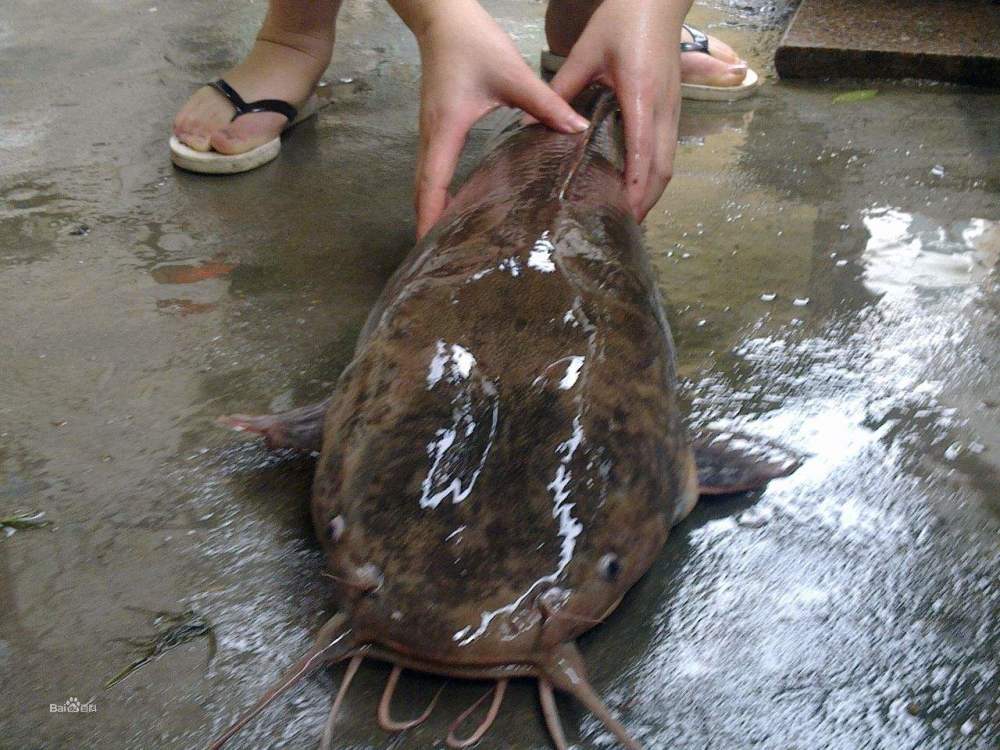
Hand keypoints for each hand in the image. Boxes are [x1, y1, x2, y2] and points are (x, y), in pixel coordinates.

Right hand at [398, 0, 589, 237]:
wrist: (444, 18)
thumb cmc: (472, 42)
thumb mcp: (513, 74)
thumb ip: (546, 104)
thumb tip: (577, 130)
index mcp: (446, 128)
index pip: (432, 183)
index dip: (430, 216)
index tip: (430, 244)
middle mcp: (432, 136)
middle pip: (422, 191)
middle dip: (428, 224)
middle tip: (439, 256)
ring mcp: (431, 133)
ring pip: (425, 181)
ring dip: (432, 210)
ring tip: (447, 241)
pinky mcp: (437, 127)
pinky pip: (433, 169)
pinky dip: (437, 192)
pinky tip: (457, 205)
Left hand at [549, 0, 688, 220]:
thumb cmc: (622, 19)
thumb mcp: (586, 52)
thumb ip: (562, 89)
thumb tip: (538, 122)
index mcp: (640, 94)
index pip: (642, 152)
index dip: (635, 187)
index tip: (624, 213)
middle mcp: (662, 107)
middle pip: (662, 168)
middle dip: (646, 201)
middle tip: (623, 226)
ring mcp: (673, 108)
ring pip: (669, 162)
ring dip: (652, 191)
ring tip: (630, 214)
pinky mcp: (674, 106)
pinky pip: (668, 149)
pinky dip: (655, 173)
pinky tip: (638, 184)